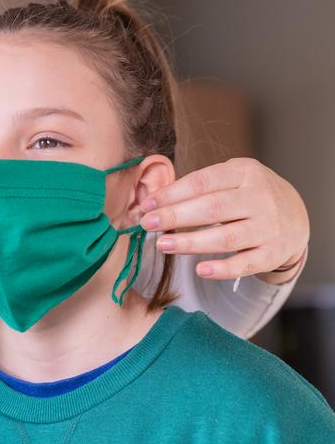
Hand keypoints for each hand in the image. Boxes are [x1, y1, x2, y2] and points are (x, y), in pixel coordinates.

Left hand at [139, 158, 308, 281]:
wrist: (295, 214)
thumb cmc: (247, 194)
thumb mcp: (230, 178)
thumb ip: (197, 187)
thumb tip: (152, 202)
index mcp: (245, 173)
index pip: (203, 183)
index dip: (172, 194)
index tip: (147, 205)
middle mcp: (260, 198)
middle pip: (212, 208)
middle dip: (175, 216)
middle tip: (147, 224)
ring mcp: (268, 227)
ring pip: (227, 238)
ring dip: (191, 243)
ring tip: (163, 245)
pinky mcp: (272, 253)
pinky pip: (245, 264)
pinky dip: (223, 269)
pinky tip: (200, 270)